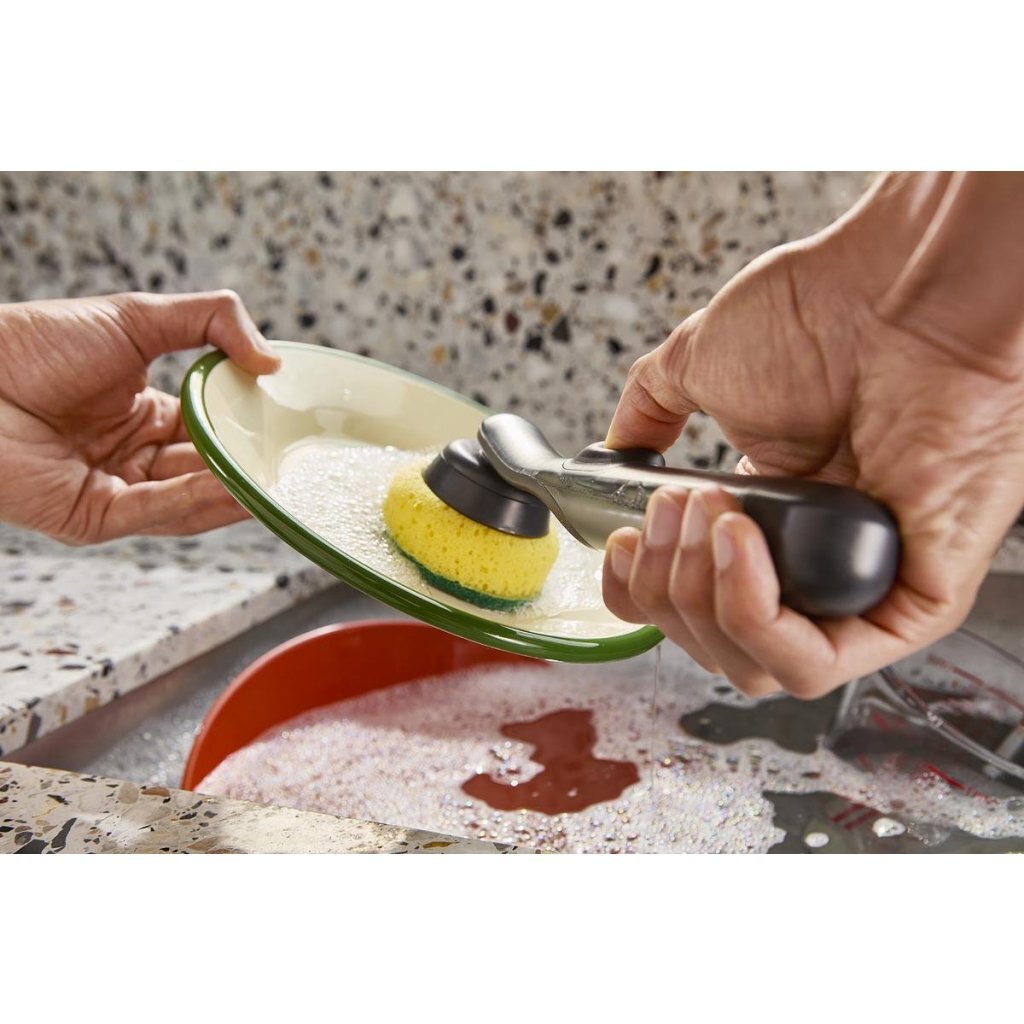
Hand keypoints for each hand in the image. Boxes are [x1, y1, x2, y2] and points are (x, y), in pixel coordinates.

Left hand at [0, 290, 279, 542]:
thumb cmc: (33, 342)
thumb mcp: (135, 317)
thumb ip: (211, 321)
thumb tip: (273, 358)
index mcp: (143, 414)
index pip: (212, 431)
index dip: (249, 430)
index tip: (290, 427)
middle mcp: (133, 456)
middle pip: (208, 470)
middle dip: (250, 469)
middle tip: (295, 465)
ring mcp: (116, 489)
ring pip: (191, 499)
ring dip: (233, 491)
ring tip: (275, 482)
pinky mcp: (94, 518)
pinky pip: (156, 513)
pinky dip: (196, 501)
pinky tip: (231, 487)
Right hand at [601, 172, 1023, 698]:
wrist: (902, 290)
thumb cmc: (823, 314)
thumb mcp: (699, 364)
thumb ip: (649, 411)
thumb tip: (615, 448)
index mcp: (764, 527)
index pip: (686, 610)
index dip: (639, 591)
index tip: (622, 542)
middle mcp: (807, 566)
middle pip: (709, 648)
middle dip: (665, 587)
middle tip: (673, 512)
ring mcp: (856, 590)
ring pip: (755, 669)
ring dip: (701, 597)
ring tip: (709, 515)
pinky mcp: (908, 607)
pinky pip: (817, 663)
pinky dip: (755, 614)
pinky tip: (740, 543)